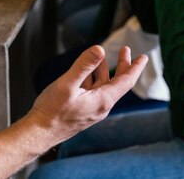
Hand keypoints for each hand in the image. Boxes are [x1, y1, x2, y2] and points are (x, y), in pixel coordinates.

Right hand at [29, 45, 147, 142]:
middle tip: (125, 50)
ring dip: (104, 70)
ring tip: (101, 57)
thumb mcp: (67, 84)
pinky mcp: (83, 110)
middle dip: (123, 66)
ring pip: (104, 86)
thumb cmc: (52, 111)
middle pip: (117, 83)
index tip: (143, 57)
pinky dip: (93, 78)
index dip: (135, 67)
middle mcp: (101, 106)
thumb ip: (84, 66)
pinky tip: (85, 72)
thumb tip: (100, 49)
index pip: (126, 81)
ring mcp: (92, 109)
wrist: (40, 133)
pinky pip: (93, 91)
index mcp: (102, 100)